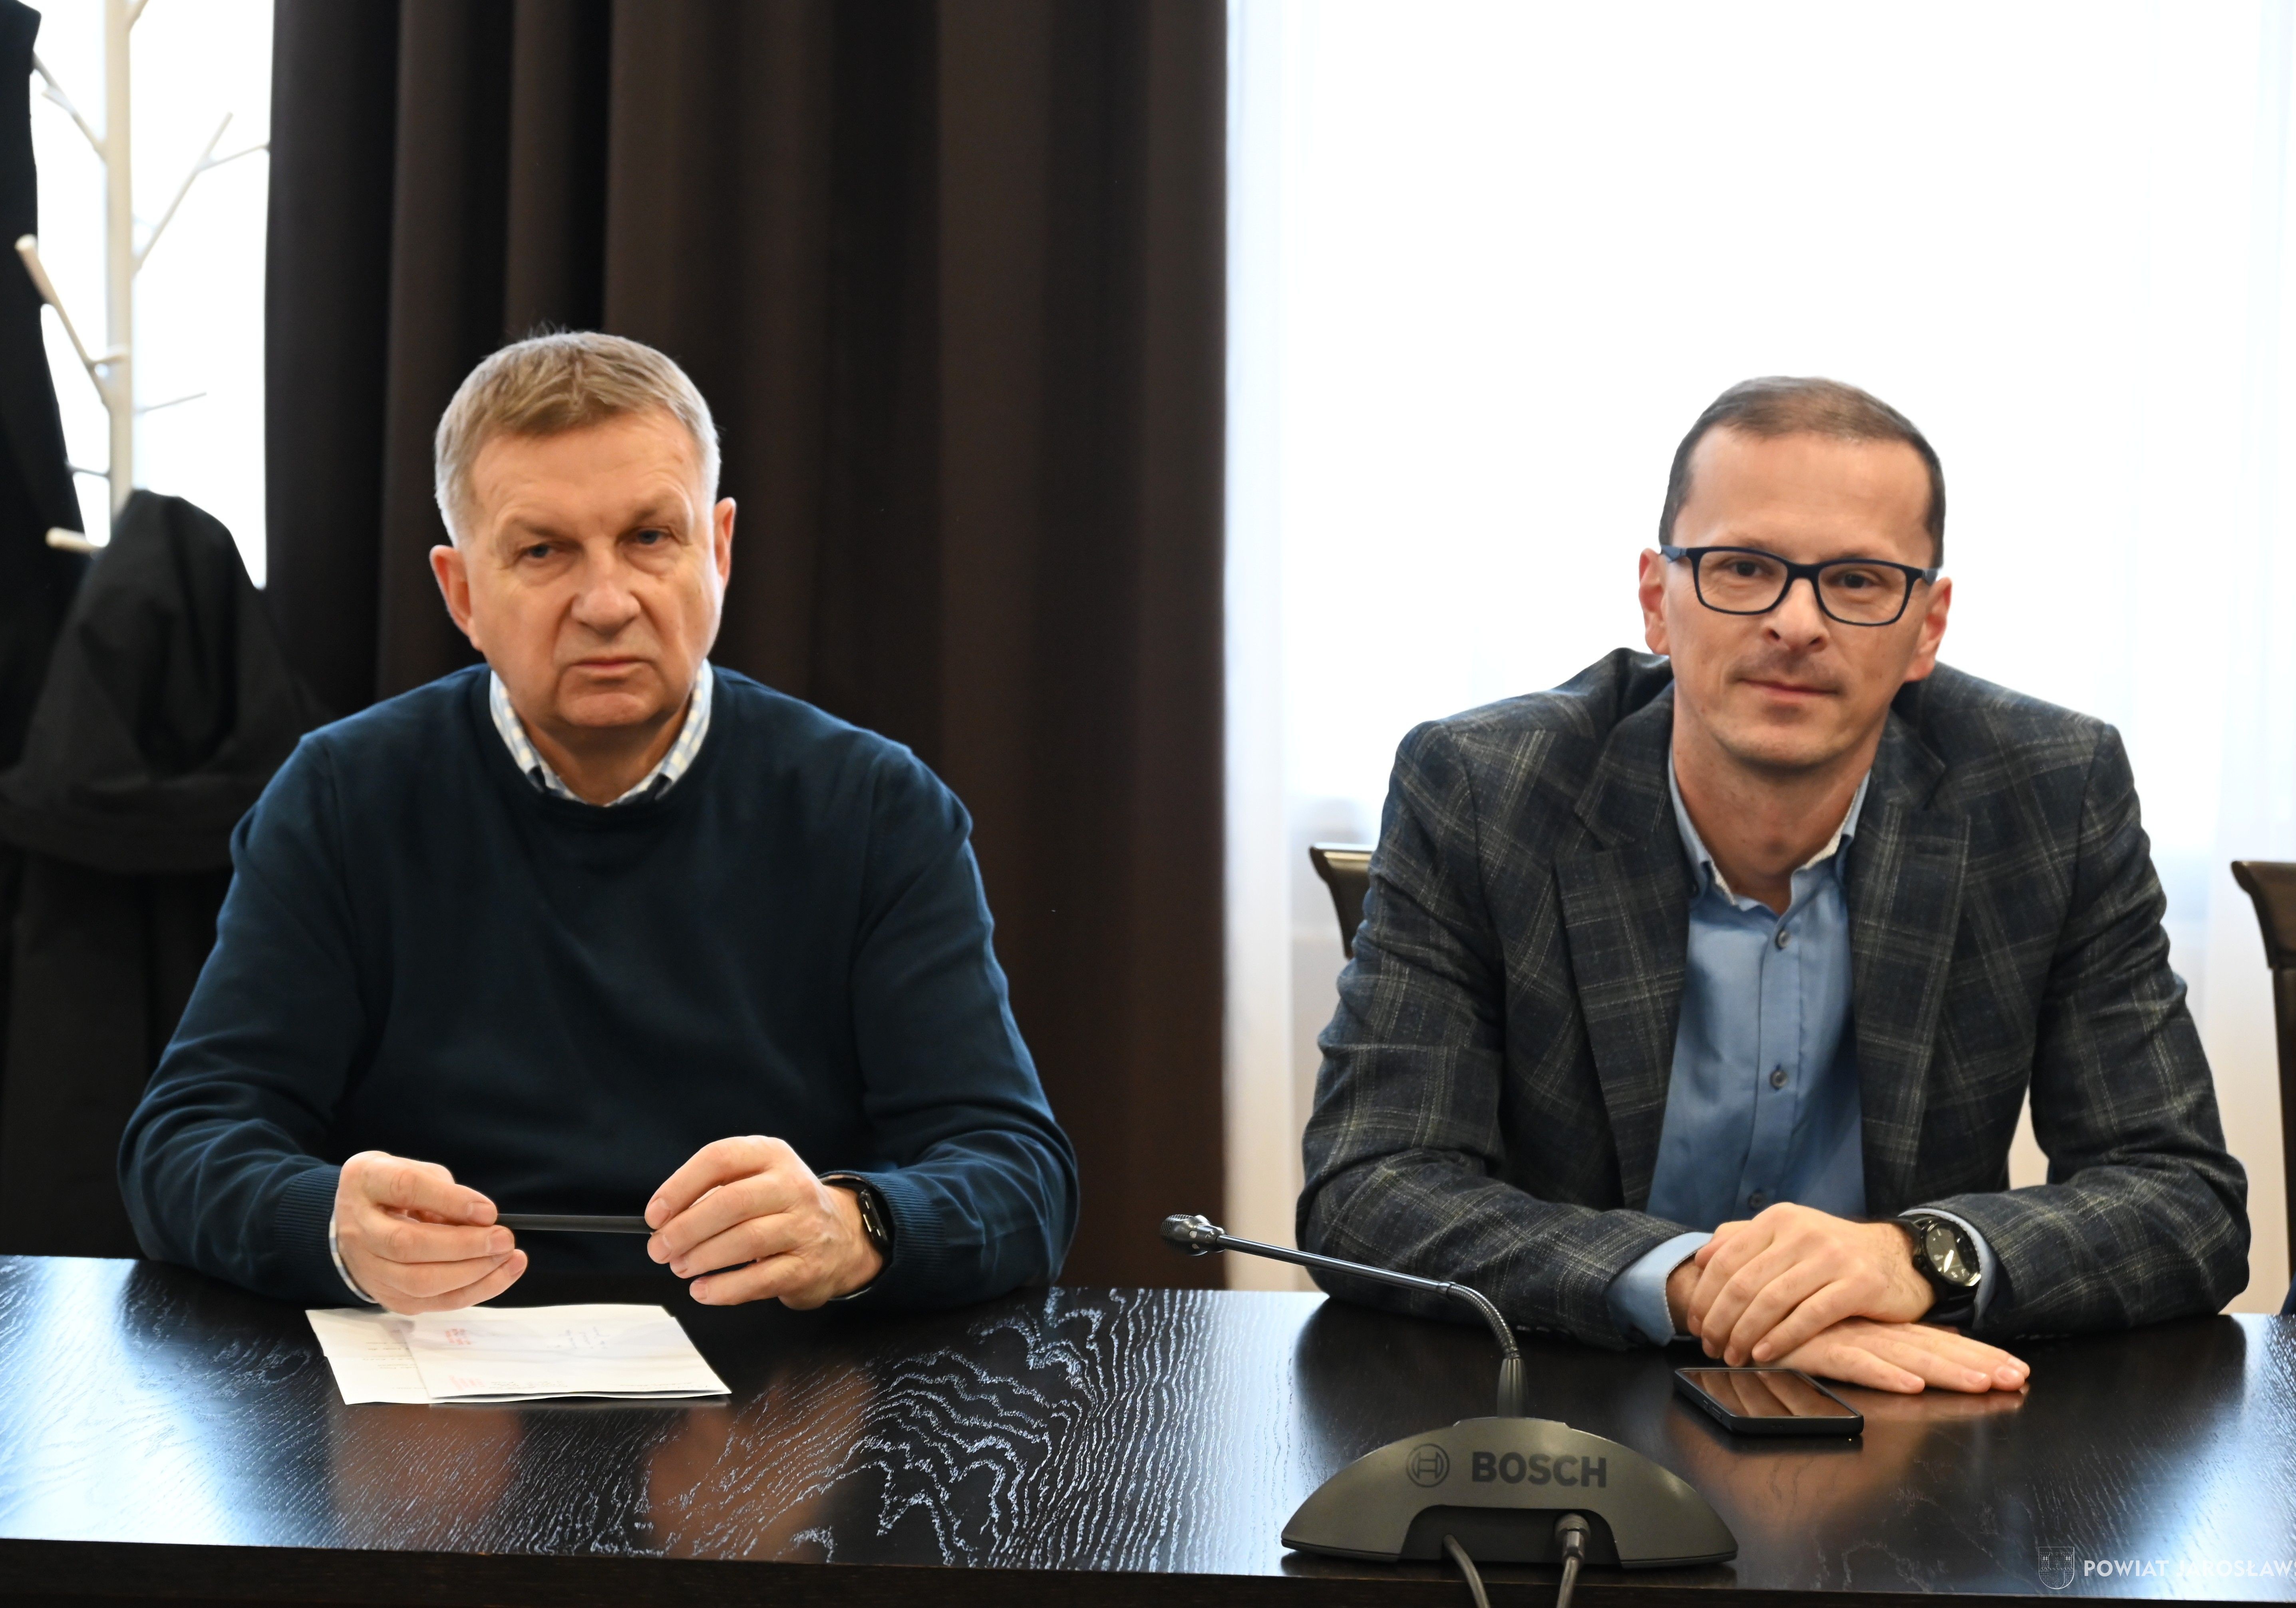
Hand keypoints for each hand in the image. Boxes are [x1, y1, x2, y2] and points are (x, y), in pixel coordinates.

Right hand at [334, 1150, 525, 1313]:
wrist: (357, 1221)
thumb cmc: (395, 1191)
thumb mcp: (419, 1171)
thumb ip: (446, 1190)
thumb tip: (482, 1218)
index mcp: (367, 1181)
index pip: (405, 1188)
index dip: (449, 1200)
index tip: (488, 1211)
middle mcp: (359, 1227)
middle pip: (407, 1244)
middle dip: (464, 1245)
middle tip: (504, 1239)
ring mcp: (368, 1266)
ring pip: (418, 1282)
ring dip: (472, 1273)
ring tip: (509, 1259)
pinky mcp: (387, 1295)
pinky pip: (431, 1302)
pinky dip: (472, 1291)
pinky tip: (500, 1276)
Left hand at [645, 1136, 883, 1307]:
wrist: (844, 1237)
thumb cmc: (784, 1208)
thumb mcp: (757, 1179)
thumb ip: (715, 1190)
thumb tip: (664, 1220)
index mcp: (772, 1155)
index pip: (720, 1159)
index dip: (680, 1187)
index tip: (655, 1214)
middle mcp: (792, 1185)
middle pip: (730, 1202)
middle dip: (685, 1229)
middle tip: (660, 1249)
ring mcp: (804, 1226)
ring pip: (745, 1240)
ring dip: (702, 1258)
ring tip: (681, 1267)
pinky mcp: (807, 1266)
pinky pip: (760, 1279)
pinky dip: (724, 1288)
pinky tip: (704, 1290)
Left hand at [1684, 1202, 1934, 1363]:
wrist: (1900, 1256)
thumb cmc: (1834, 1253)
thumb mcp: (1788, 1234)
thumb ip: (1744, 1239)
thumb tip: (1702, 1256)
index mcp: (1778, 1219)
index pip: (1725, 1259)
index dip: (1705, 1296)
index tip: (1696, 1324)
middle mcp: (1801, 1232)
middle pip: (1744, 1283)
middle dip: (1720, 1321)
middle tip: (1710, 1346)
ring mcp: (1832, 1257)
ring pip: (1772, 1301)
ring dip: (1745, 1334)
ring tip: (1733, 1356)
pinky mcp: (1858, 1284)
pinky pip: (1809, 1316)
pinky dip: (1781, 1338)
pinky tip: (1764, 1354)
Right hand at [1769, 1316, 2028, 1394]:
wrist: (1731, 1300)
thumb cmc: (1782, 1322)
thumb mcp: (1832, 1338)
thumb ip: (1866, 1347)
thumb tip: (1910, 1366)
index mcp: (1876, 1328)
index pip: (1935, 1342)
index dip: (1976, 1354)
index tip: (2017, 1370)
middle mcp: (1868, 1330)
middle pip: (1932, 1349)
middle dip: (1978, 1364)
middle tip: (2019, 1377)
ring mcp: (1844, 1336)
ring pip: (1904, 1355)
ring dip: (1947, 1370)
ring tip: (1987, 1382)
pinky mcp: (1815, 1347)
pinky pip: (1853, 1363)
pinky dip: (1882, 1375)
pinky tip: (1910, 1383)